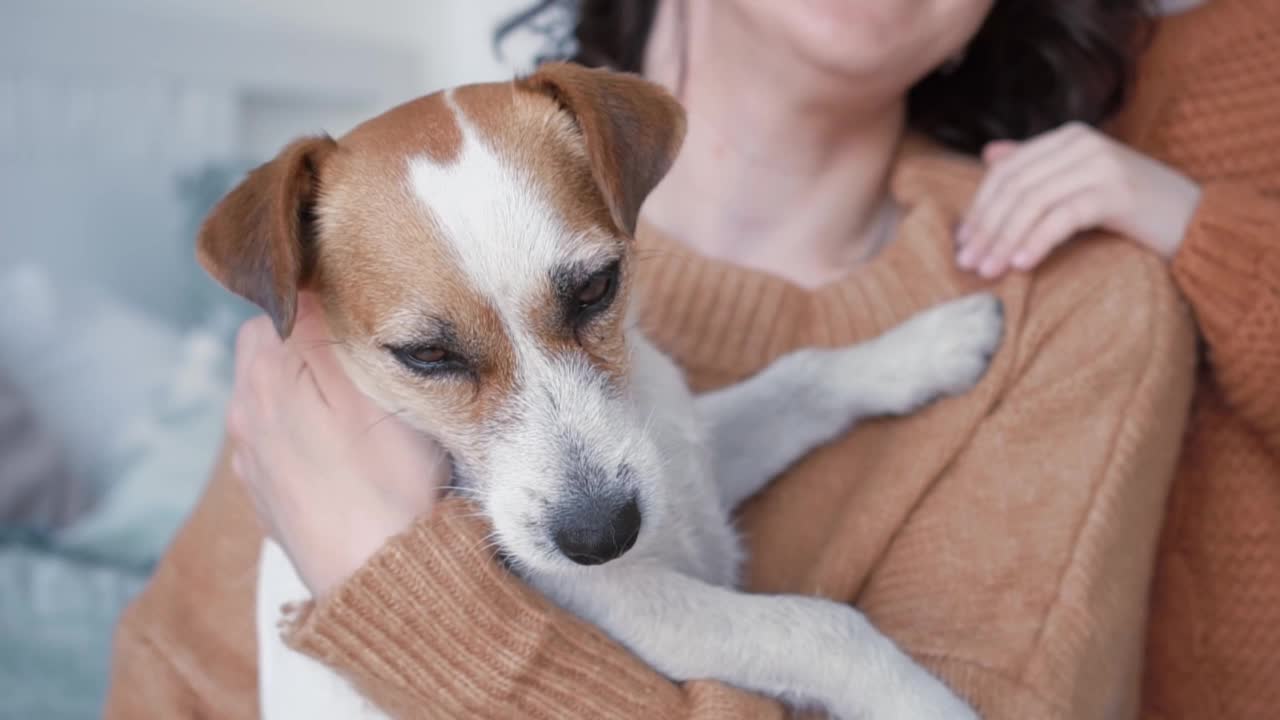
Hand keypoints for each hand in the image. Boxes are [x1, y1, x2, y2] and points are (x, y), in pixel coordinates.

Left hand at [227, 293, 449, 596]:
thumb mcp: (375, 389)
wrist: (387, 584)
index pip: (278, 308)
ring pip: (274, 401)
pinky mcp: (271, 504)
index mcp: (264, 380)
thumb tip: (302, 277)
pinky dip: (308, 439)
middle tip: (370, 360)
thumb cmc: (394, 485)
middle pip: (269, 352)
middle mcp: (245, 419)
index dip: (320, 302)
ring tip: (363, 410)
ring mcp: (254, 466)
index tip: (366, 315)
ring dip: (308, 394)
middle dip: (308, 347)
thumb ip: (328, 327)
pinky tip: (347, 457)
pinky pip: (281, 447)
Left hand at [956, 122, 1201, 277]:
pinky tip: (1021, 265)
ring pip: (1033, 202)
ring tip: (987, 271)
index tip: (961, 243)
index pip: (1006, 171)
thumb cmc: (1133, 208)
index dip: (980, 208)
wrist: (1198, 220)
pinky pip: (1063, 217)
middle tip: (967, 264)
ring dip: (1003, 240)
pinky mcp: (1117, 192)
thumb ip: (1039, 168)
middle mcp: (1082, 143)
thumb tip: (989, 155)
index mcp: (1067, 137)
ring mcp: (1101, 164)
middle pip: (1014, 186)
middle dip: (986, 227)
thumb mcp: (1081, 182)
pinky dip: (1037, 241)